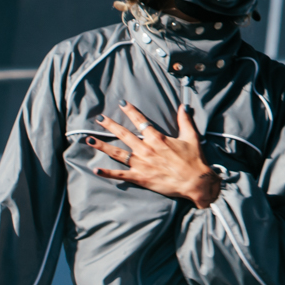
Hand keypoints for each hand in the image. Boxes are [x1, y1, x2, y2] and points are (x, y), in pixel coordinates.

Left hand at [90, 103, 222, 208]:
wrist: (194, 182)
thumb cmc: (193, 159)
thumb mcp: (191, 137)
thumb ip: (185, 120)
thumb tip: (183, 106)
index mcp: (157, 138)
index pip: (141, 121)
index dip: (130, 111)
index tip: (121, 103)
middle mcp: (146, 149)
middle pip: (124, 135)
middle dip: (110, 126)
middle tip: (100, 119)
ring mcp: (141, 164)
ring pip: (117, 153)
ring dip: (102, 146)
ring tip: (89, 140)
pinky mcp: (139, 177)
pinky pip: (120, 175)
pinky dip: (107, 173)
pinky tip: (95, 169)